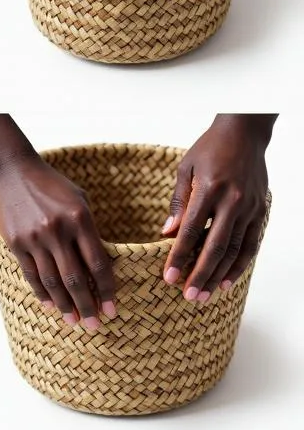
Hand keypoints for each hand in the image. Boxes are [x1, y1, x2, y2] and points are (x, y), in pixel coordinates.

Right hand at [0, 152, 115, 330]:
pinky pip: (31, 274)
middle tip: (95, 325)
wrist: (11, 170)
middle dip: (87, 306)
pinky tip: (50, 304)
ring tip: (73, 321)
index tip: (112, 310)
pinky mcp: (15, 241)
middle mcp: (57, 230)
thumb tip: (100, 263)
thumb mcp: (78, 199)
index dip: (107, 291)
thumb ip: (90, 228)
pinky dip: (41, 292)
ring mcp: (34, 237)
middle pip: (76, 279)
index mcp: (79, 218)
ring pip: (53, 282)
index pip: (98, 264)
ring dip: (65, 305)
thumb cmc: (50, 184)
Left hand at [161, 115, 274, 302]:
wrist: (244, 134)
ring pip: (235, 250)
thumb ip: (178, 202)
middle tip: (188, 295)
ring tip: (206, 294)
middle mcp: (231, 202)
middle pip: (214, 247)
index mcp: (208, 189)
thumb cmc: (209, 149)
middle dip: (200, 274)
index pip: (191, 231)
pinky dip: (240, 265)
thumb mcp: (184, 169)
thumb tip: (168, 233)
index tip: (168, 277)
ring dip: (220, 275)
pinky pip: (251, 245)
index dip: (179, 256)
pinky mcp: (260, 212)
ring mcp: (249, 209)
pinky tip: (228, 281)